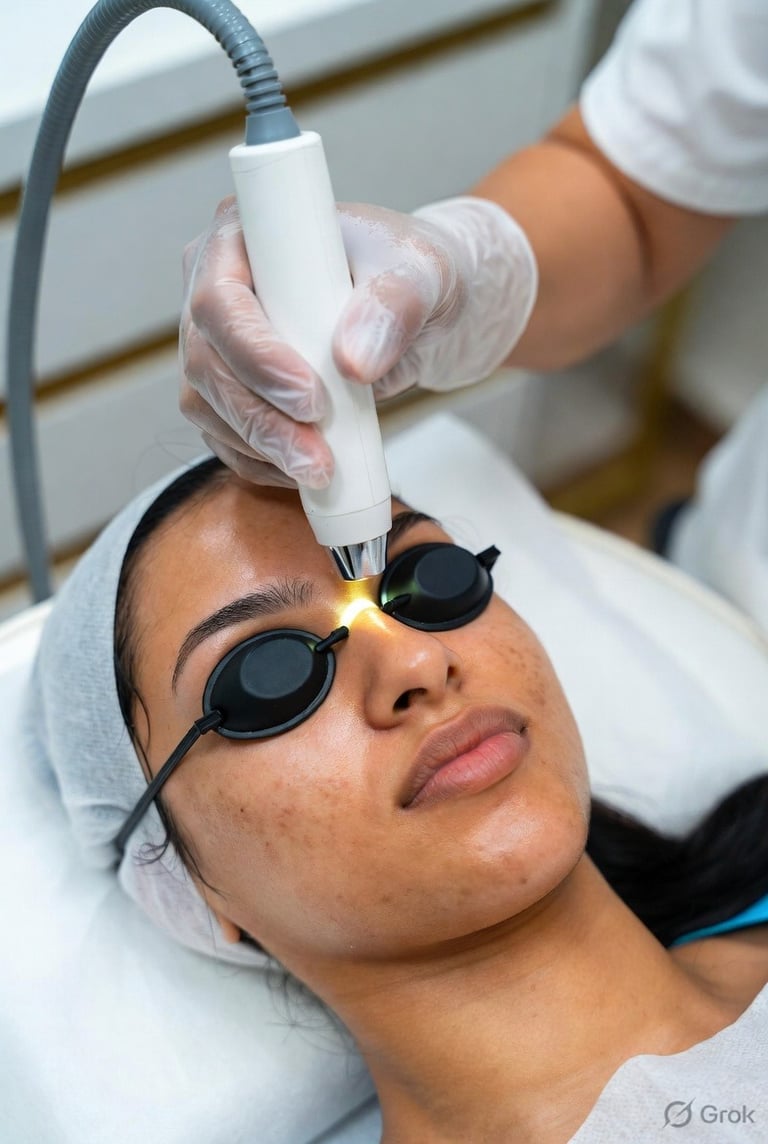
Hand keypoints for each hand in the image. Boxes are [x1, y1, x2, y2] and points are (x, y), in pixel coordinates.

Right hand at [180, 196, 536, 486]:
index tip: (310, 397)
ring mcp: (218, 344)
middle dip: (260, 418)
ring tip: (319, 471)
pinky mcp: (232, 390)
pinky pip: (226, 436)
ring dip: (260, 447)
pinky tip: (301, 475)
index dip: (256, 355)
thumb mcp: (419, 274)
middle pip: (207, 363)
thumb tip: (353, 361)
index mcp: (244, 237)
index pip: (220, 300)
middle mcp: (217, 289)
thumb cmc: (410, 273)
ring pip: (209, 405)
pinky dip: (260, 462)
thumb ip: (392, 307)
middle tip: (316, 456)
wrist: (420, 310)